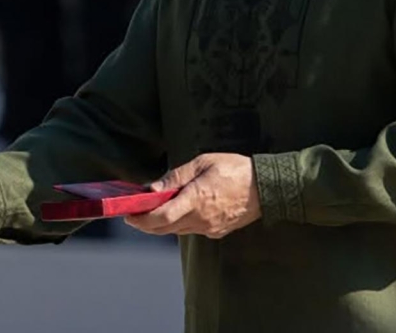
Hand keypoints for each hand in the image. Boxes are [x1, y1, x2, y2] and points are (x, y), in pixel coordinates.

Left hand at [124, 153, 260, 238]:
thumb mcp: (202, 163)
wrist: (266, 187)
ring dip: (160, 225)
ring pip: (176, 231)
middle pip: (164, 229)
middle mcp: (201, 218)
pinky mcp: (217, 231)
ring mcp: (209, 228)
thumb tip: (153, 188)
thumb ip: (176, 177)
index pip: (161, 217)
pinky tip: (174, 213)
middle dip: (145, 224)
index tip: (129, 214)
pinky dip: (178, 225)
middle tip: (132, 215)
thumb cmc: (234, 170)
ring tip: (149, 212)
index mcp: (196, 200)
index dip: (141, 219)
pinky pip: (191, 230)